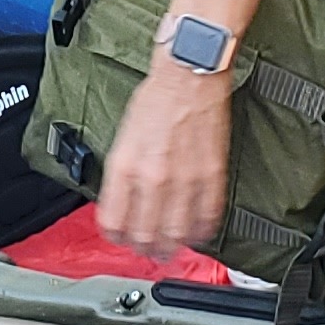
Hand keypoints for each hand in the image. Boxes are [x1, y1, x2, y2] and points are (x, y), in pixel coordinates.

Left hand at [97, 65, 232, 257]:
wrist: (189, 74)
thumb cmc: (156, 99)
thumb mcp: (123, 137)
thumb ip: (122, 174)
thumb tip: (123, 204)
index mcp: (124, 166)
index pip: (113, 222)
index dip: (115, 236)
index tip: (119, 236)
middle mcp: (152, 177)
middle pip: (144, 235)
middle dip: (143, 248)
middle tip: (146, 250)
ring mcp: (184, 178)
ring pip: (175, 234)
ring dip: (171, 248)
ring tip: (170, 250)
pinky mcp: (212, 175)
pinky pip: (206, 217)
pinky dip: (200, 232)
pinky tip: (196, 233)